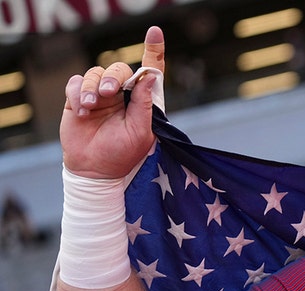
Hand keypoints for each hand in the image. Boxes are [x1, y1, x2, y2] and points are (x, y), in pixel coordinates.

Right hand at [61, 26, 166, 179]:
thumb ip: (144, 104)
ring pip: (95, 72)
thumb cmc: (122, 153)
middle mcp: (121, 94)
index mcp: (141, 101)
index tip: (154, 32)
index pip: (149, 71)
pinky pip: (76, 81)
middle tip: (108, 93)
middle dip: (113, 76)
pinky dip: (78, 92)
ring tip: (91, 106)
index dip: (153, 50)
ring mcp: (99, 95)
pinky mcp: (78, 98)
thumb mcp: (140, 131)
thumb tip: (150, 76)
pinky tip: (82, 110)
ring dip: (92, 87)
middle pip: (118, 68)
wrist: (94, 169)